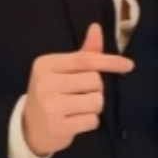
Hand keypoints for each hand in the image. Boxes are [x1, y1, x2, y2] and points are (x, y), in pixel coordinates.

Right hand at [22, 23, 132, 155]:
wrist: (29, 130)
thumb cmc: (51, 95)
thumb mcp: (61, 71)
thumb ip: (83, 53)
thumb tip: (96, 28)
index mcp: (46, 64)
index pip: (85, 59)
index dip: (109, 61)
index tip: (128, 65)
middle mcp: (45, 83)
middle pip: (95, 81)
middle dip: (96, 89)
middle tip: (80, 96)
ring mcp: (51, 106)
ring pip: (96, 101)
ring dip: (94, 107)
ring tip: (77, 110)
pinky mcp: (58, 127)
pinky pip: (92, 120)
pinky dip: (90, 122)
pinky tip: (75, 122)